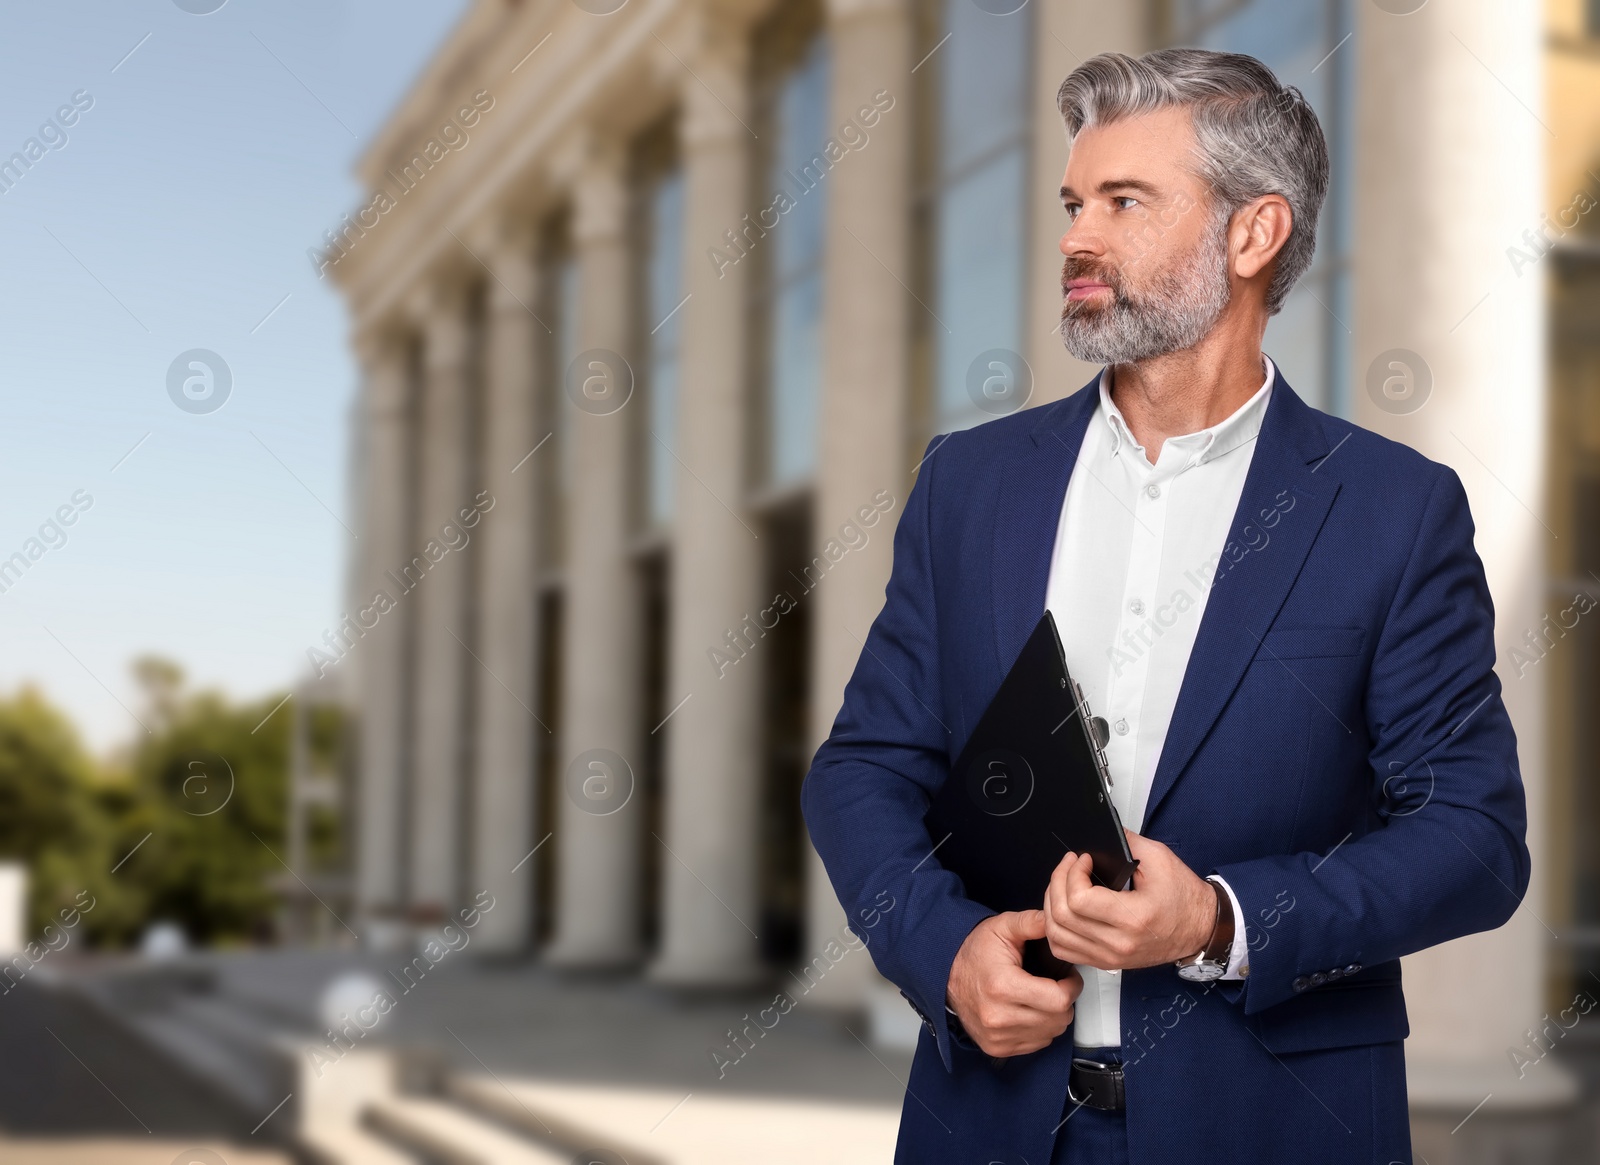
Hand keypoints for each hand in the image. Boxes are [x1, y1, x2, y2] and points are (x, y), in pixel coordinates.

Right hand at [946, 909, 1082, 1057]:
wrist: (945, 975)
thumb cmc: (975, 951)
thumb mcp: (1003, 927)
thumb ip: (1032, 922)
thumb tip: (1055, 920)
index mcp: (1003, 986)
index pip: (1059, 1000)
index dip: (1072, 987)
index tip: (1069, 977)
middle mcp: (999, 1016)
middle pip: (1059, 1019)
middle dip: (1064, 1001)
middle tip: (1055, 985)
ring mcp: (997, 1036)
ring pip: (1051, 1034)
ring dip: (1053, 1017)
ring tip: (1041, 997)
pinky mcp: (997, 1047)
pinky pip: (1036, 1044)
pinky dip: (1039, 1029)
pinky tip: (1029, 1011)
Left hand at [1043, 828, 1215, 970]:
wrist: (1201, 928)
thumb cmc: (1185, 898)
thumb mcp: (1160, 859)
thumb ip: (1126, 842)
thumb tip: (1100, 833)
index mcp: (1133, 917)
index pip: (1079, 900)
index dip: (1072, 873)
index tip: (1082, 860)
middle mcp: (1119, 943)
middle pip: (1062, 917)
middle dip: (1058, 882)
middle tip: (1069, 866)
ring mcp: (1111, 957)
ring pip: (1057, 936)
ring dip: (1051, 905)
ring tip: (1063, 885)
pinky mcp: (1106, 962)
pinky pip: (1064, 950)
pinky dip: (1055, 929)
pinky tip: (1062, 910)